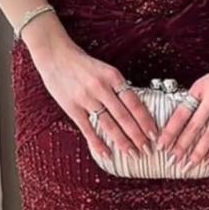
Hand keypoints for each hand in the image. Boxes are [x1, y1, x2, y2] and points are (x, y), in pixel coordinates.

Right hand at [36, 40, 158, 161]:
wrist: (55, 55)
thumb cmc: (82, 64)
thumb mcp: (105, 70)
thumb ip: (118, 87)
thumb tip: (135, 109)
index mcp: (113, 77)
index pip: (134, 103)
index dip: (145, 120)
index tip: (154, 134)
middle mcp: (101, 88)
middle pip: (124, 117)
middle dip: (138, 136)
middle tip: (148, 149)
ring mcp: (86, 99)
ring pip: (109, 125)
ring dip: (122, 142)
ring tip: (132, 154)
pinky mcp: (72, 108)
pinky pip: (88, 129)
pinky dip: (98, 144)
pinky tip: (107, 154)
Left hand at [155, 41, 208, 170]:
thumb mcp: (208, 80)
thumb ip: (198, 98)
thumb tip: (185, 118)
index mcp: (200, 88)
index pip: (180, 114)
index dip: (170, 131)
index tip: (161, 144)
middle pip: (193, 127)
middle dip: (181, 146)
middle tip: (172, 160)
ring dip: (197, 152)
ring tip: (189, 165)